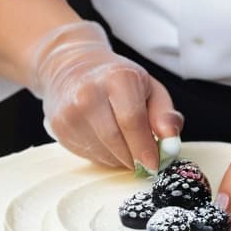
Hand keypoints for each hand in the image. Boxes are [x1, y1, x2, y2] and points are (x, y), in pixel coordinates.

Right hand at [27, 21, 182, 168]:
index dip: (146, 148)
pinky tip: (107, 141)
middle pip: (117, 142)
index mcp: (116, 78)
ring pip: (103, 153)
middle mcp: (88, 94)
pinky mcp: (59, 128)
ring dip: (121, 159)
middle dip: (135, 158)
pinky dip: (105, 156)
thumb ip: (164, 114)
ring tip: (126, 144)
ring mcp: (70, 112)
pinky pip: (89, 155)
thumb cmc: (117, 79)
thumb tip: (171, 140)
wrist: (71, 66)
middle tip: (145, 161)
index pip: (133, 122)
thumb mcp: (148, 87)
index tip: (155, 164)